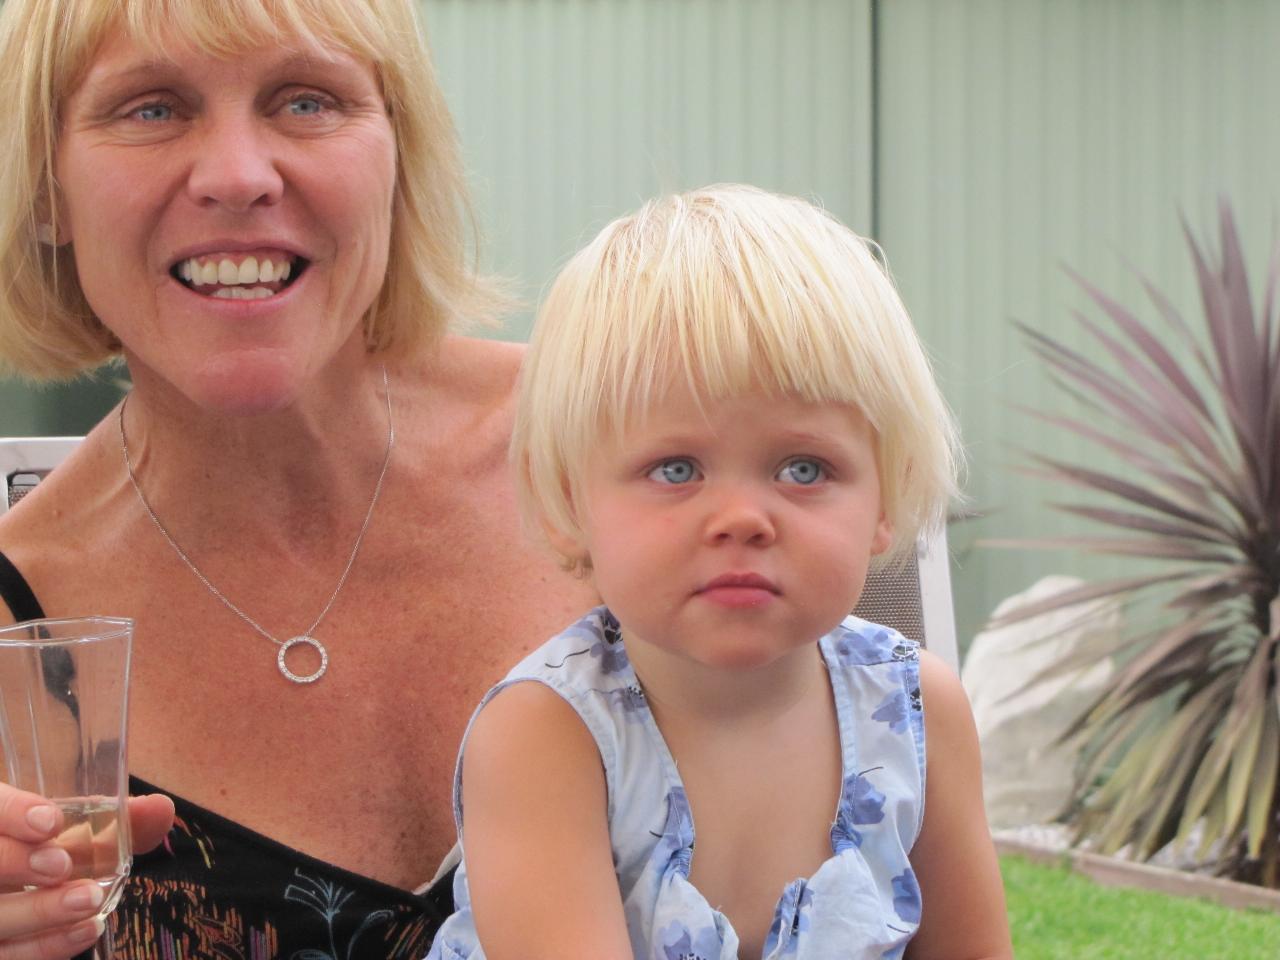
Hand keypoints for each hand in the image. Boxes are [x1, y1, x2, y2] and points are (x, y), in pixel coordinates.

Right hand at [0, 786, 173, 959]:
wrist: (32, 900)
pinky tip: (87, 930)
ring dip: (39, 910)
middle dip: (17, 862)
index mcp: (1, 825)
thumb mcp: (78, 835)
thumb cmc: (54, 855)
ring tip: (90, 900)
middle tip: (62, 865)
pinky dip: (48, 945)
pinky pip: (11, 955)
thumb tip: (162, 809)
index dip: (13, 813)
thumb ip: (118, 821)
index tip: (50, 821)